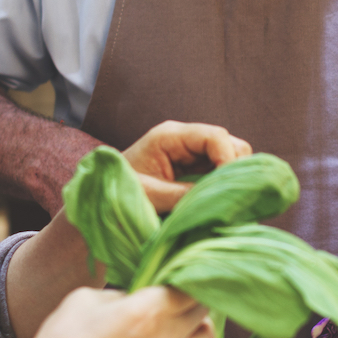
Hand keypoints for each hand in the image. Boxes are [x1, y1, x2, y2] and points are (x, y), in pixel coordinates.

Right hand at [9, 286, 214, 337]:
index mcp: (148, 308)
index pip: (190, 285)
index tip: (176, 274)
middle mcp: (165, 337)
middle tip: (175, 296)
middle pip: (202, 310)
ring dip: (200, 328)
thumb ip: (124, 293)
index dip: (186, 276)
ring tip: (184, 324)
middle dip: (191, 299)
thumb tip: (141, 296)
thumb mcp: (88, 297)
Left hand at [123, 121, 251, 211]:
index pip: (215, 136)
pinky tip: (218, 200)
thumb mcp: (150, 196)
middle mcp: (185, 139)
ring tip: (222, 201)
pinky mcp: (194, 168)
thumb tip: (219, 200)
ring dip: (231, 178)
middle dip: (234, 169)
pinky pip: (221, 171)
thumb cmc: (117, 192)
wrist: (102, 197)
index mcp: (170, 136)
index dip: (229, 160)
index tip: (228, 187)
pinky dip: (225, 185)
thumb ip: (184, 195)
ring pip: (231, 157)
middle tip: (227, 198)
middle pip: (230, 144)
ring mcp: (191, 153)